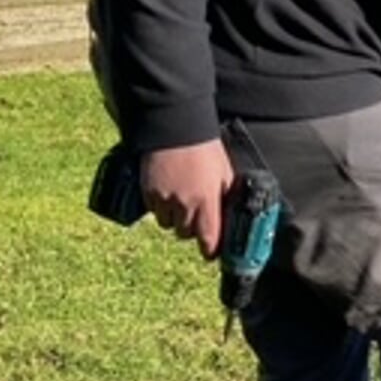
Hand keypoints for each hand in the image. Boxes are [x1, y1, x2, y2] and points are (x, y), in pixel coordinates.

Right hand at [140, 139, 234, 258]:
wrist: (175, 129)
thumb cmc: (206, 149)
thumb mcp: (226, 173)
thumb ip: (228, 196)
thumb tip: (232, 216)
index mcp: (207, 201)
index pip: (208, 239)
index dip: (210, 249)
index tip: (211, 251)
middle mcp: (184, 205)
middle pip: (186, 234)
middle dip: (192, 228)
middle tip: (197, 216)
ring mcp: (163, 200)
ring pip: (168, 224)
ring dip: (175, 219)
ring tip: (181, 202)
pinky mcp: (147, 192)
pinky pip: (154, 211)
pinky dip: (160, 208)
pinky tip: (167, 193)